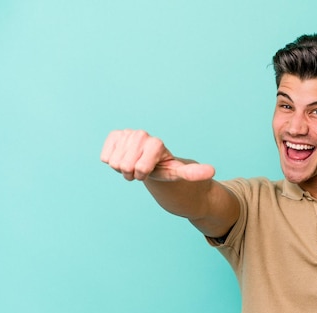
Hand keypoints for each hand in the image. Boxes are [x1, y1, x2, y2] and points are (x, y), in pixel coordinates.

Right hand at [100, 129, 214, 181]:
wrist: (150, 161)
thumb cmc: (164, 168)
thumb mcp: (178, 173)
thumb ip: (193, 173)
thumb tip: (212, 171)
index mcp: (156, 143)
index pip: (141, 168)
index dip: (142, 174)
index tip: (150, 171)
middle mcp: (142, 135)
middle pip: (125, 165)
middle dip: (131, 173)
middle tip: (141, 169)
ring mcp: (127, 133)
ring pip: (114, 162)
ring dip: (121, 168)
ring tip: (133, 164)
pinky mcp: (114, 135)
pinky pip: (105, 156)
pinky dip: (111, 161)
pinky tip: (123, 157)